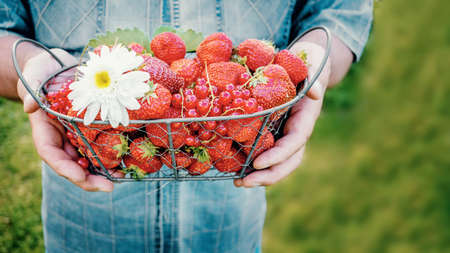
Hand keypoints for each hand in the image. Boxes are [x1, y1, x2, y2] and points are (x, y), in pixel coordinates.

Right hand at [20, 49, 112, 191]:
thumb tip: (30, 107)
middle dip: (89, 179)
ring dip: (103, 172)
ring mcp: (75, 135)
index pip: (51, 154)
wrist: (57, 66)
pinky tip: (125, 162)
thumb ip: (32, 90)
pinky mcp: (89, 130)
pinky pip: (99, 147)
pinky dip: (110, 156)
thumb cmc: (43, 70)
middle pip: (72, 165)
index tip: (80, 175)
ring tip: (121, 178)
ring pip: (87, 160)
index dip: (65, 168)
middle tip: (108, 187)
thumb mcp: (35, 74)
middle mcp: (60, 137)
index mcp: (44, 129)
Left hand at [235, 42, 330, 186]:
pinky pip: (265, 152)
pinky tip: (234, 169)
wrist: (305, 64)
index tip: (258, 163)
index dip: (278, 155)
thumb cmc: (308, 62)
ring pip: (277, 162)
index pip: (295, 142)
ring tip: (237, 182)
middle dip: (268, 175)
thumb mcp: (313, 63)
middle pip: (287, 161)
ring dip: (259, 176)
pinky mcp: (273, 132)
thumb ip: (314, 76)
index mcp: (305, 118)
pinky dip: (252, 163)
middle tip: (243, 182)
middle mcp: (296, 131)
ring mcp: (285, 134)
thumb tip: (315, 93)